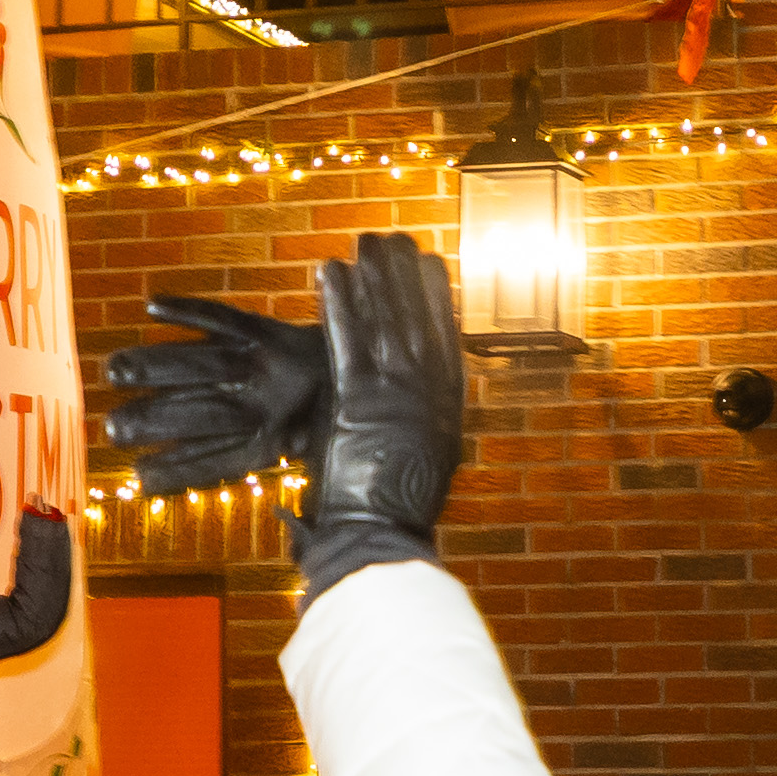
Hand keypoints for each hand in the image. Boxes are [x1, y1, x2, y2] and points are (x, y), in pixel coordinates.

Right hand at [98, 291, 329, 490]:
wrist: (357, 372)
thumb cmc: (306, 420)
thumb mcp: (272, 451)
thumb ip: (213, 461)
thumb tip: (143, 479)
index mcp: (269, 441)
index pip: (213, 461)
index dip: (175, 470)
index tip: (135, 474)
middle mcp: (266, 403)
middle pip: (203, 413)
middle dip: (157, 420)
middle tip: (111, 427)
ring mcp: (265, 362)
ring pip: (205, 363)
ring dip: (157, 364)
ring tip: (114, 370)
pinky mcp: (263, 328)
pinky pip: (222, 317)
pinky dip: (188, 309)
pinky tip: (152, 304)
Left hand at [303, 231, 467, 593]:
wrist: (380, 537)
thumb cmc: (395, 511)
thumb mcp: (425, 461)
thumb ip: (419, 422)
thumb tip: (414, 400)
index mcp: (446, 407)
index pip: (444, 336)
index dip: (436, 296)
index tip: (429, 262)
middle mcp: (426, 392)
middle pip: (415, 318)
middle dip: (403, 275)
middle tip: (393, 238)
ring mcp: (393, 393)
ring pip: (383, 321)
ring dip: (372, 277)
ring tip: (364, 241)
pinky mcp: (355, 399)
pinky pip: (345, 339)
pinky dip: (338, 303)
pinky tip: (331, 271)